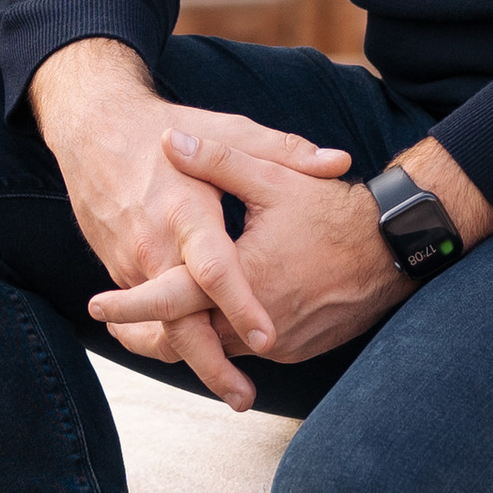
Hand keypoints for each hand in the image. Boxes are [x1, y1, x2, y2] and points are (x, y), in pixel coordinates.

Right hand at [28, 39, 351, 410]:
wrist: (93, 131)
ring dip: (192, 361)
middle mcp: (153, 245)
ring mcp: (131, 264)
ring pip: (159, 328)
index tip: (268, 337)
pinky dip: (170, 339)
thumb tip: (340, 162)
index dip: (240, 305)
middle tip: (244, 398)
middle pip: (178, 321)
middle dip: (210, 365)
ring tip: (232, 390)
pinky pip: (144, 317)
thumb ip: (284, 150)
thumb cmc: (165, 128)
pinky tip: (199, 358)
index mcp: (184, 212)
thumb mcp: (226, 128)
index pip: (213, 268)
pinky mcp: (118, 271)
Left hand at [89, 126, 492, 378]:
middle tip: (114, 323)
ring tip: (147, 326)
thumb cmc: (334, 210)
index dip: (131, 306)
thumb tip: (168, 141)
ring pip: (217, 351)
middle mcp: (261, 323)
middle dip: (147, 334)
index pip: (174, 302)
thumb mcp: (274, 177)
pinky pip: (247, 352)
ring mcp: (280, 342)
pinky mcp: (297, 349)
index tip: (96, 308)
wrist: (396, 249)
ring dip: (185, 340)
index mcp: (245, 280)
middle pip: (188, 341)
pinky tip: (206, 323)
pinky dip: (222, 340)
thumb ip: (217, 160)